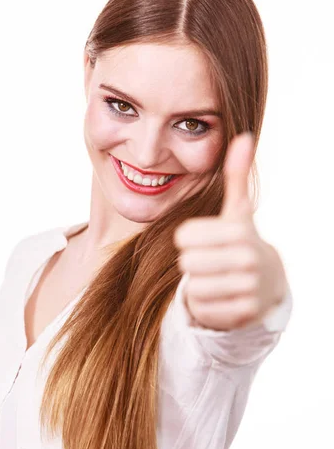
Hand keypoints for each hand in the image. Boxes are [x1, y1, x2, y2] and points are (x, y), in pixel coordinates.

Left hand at [173, 132, 286, 330]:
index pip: (184, 236)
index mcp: (240, 231)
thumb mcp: (237, 210)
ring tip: (215, 277)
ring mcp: (248, 288)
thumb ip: (235, 175)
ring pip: (193, 286)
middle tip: (209, 261)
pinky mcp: (244, 313)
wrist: (265, 283)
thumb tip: (243, 136)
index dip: (188, 239)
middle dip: (192, 262)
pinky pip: (202, 307)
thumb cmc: (240, 242)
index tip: (204, 240)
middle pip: (187, 262)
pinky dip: (204, 302)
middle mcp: (248, 259)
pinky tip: (220, 295)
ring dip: (198, 283)